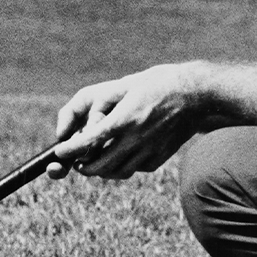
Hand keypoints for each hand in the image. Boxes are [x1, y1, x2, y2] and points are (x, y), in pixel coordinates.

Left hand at [46, 63, 205, 180]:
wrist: (196, 95)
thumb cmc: (158, 84)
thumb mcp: (128, 85)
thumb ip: (104, 103)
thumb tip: (86, 124)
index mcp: (124, 119)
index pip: (89, 142)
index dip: (70, 150)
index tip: (60, 152)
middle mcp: (135, 139)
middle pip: (99, 166)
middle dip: (83, 167)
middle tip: (77, 162)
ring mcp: (149, 151)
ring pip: (117, 172)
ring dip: (102, 170)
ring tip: (96, 162)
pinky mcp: (159, 157)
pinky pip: (136, 169)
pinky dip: (124, 167)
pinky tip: (122, 157)